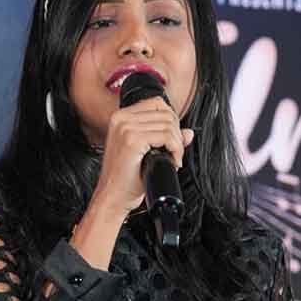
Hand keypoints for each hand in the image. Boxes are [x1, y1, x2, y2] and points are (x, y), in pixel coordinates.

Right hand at [88, 96, 193, 214]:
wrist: (113, 197)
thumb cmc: (125, 178)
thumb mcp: (145, 152)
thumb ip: (165, 137)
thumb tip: (188, 132)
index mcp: (121, 117)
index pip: (157, 104)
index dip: (171, 121)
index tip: (171, 140)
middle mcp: (121, 119)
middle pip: (166, 113)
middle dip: (177, 134)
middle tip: (174, 153)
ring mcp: (125, 128)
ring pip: (169, 124)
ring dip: (178, 144)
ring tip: (173, 159)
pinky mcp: (132, 140)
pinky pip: (166, 136)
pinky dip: (176, 150)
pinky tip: (172, 161)